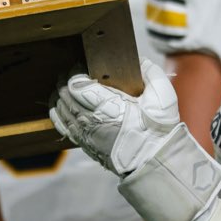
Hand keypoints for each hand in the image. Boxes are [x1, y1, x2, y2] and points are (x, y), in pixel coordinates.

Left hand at [50, 58, 180, 175]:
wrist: (154, 160)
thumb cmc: (157, 129)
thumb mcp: (162, 97)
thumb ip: (150, 73)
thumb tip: (139, 60)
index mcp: (107, 108)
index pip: (77, 85)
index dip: (75, 71)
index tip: (81, 64)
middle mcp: (91, 122)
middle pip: (65, 95)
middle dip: (65, 80)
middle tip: (72, 70)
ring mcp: (85, 134)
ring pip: (61, 109)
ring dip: (60, 95)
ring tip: (65, 84)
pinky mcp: (84, 143)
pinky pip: (62, 125)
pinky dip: (58, 112)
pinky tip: (61, 104)